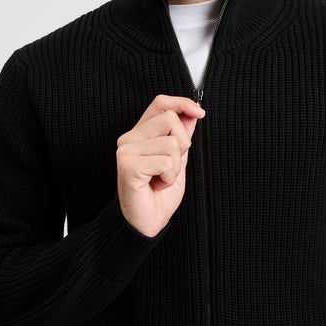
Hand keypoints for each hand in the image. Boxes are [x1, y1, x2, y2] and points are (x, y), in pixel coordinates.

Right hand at [116, 94, 204, 237]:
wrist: (147, 222)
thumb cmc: (159, 194)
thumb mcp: (178, 160)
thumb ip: (181, 136)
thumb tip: (192, 113)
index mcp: (140, 133)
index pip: (160, 103)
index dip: (182, 103)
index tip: (199, 113)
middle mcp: (129, 138)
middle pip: (170, 120)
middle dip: (182, 146)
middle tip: (170, 167)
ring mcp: (126, 151)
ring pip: (171, 143)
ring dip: (176, 167)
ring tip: (162, 179)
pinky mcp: (128, 165)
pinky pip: (165, 162)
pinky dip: (169, 178)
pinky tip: (157, 186)